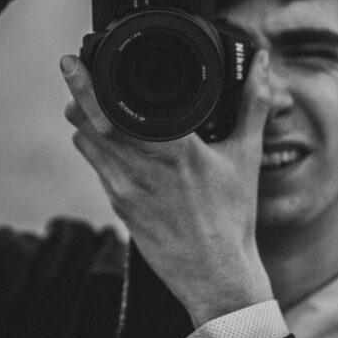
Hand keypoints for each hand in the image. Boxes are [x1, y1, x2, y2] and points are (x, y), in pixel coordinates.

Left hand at [61, 49, 273, 327]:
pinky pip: (98, 166)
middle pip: (86, 121)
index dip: (86, 82)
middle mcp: (137, 167)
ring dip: (86, 119)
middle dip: (78, 92)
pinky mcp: (118, 206)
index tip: (74, 59)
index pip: (111, 108)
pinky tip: (113, 138)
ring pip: (85, 142)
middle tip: (75, 68)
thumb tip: (262, 62)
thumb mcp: (246, 156)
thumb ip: (253, 103)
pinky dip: (99, 146)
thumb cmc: (232, 218)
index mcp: (169, 148)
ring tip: (92, 100)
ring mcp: (122, 189)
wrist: (216, 277)